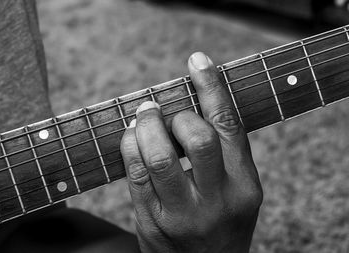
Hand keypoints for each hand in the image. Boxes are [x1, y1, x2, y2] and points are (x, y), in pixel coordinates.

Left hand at [120, 52, 262, 252]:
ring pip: (158, 156)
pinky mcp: (152, 221)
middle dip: (176, 114)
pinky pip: (135, 174)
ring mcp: (182, 214)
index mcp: (244, 186)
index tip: (197, 61)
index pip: (229, 127)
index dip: (212, 88)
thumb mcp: (238, 193)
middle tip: (163, 109)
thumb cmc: (222, 224)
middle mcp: (217, 200)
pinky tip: (131, 137)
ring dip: (146, 126)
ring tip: (144, 115)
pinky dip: (129, 146)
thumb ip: (223, 155)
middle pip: (196, 138)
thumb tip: (192, 105)